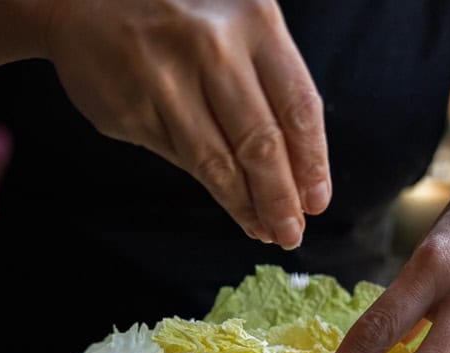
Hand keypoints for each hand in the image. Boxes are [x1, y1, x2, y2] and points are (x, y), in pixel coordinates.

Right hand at [42, 0, 329, 248]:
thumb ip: (266, 87)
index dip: (312, 163)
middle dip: (281, 199)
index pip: (298, 106)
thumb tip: (296, 176)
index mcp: (253, 19)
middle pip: (260, 142)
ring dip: (247, 206)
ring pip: (218, 162)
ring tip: (266, 231)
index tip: (317, 202)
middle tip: (292, 234)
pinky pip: (181, 160)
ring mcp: (166, 78)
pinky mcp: (132, 109)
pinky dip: (211, 189)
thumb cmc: (178, 16)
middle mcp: (212, 45)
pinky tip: (230, 205)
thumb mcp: (234, 25)